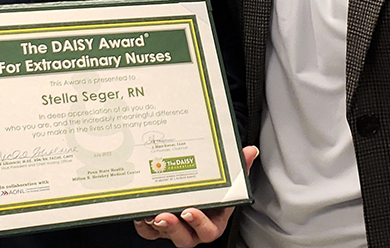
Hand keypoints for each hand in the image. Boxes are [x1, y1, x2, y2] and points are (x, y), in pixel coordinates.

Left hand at [134, 146, 258, 245]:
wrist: (203, 199)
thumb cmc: (216, 196)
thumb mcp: (229, 183)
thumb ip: (240, 168)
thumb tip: (250, 151)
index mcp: (213, 222)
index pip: (208, 228)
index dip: (198, 222)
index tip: (189, 211)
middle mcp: (193, 229)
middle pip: (184, 237)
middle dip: (173, 227)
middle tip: (163, 215)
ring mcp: (175, 230)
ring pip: (164, 234)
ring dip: (156, 225)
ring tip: (150, 213)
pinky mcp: (159, 228)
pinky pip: (148, 232)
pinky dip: (142, 225)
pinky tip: (139, 213)